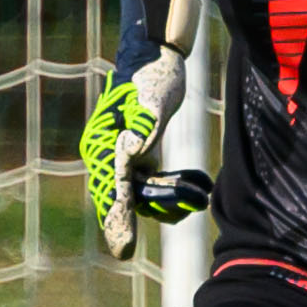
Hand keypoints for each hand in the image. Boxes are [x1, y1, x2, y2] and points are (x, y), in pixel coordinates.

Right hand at [81, 44, 208, 258]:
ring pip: (143, 196)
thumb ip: (145, 127)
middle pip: (127, 199)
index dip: (118, 222)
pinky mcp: (140, 155)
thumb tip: (133, 155)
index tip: (124, 251)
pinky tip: (200, 182)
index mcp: (105, 145)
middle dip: (158, 210)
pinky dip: (175, 188)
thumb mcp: (153, 99)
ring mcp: (123, 157)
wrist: (156, 54)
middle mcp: (108, 155)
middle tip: (188, 212)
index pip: (113, 190)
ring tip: (201, 192)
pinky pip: (154, 184)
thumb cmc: (152, 74)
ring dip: (172, 200)